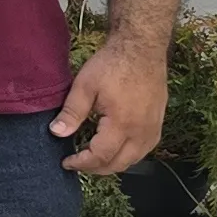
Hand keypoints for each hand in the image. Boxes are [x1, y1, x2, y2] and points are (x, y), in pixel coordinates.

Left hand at [54, 35, 168, 175]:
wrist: (141, 48)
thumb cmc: (113, 64)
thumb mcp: (85, 86)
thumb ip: (72, 112)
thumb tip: (57, 132)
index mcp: (122, 124)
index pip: (101, 156)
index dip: (82, 163)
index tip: (66, 162)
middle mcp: (142, 131)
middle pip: (119, 164)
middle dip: (96, 168)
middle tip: (77, 164)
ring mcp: (154, 128)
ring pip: (134, 159)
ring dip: (113, 164)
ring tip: (92, 159)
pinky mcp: (159, 123)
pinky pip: (144, 149)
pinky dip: (128, 155)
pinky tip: (115, 149)